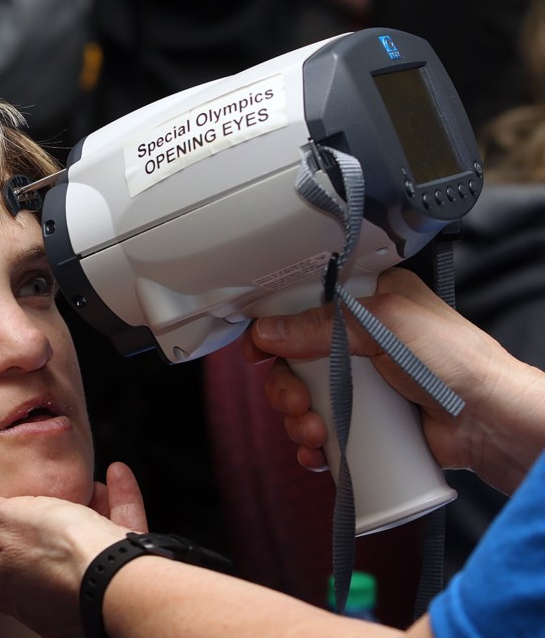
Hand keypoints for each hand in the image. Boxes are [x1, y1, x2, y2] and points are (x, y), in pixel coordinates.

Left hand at [0, 462, 146, 637]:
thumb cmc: (56, 552)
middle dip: (51, 519)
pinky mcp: (119, 581)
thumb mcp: (5, 520)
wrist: (115, 577)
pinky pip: (117, 537)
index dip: (4, 530)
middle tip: (55, 491)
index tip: (13, 507)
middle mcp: (42, 599)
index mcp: (6, 588)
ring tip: (89, 481)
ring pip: (83, 546)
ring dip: (88, 508)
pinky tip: (117, 475)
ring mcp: (81, 594)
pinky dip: (119, 504)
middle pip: (42, 551)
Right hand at [242, 267, 544, 493]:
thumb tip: (268, 332)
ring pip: (304, 399)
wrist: (493, 425)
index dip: (274, 327)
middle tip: (297, 403)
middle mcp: (361, 340)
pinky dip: (312, 445)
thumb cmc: (458, 364)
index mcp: (367, 301)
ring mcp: (362, 384)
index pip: (303, 306)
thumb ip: (323, 324)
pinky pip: (323, 431)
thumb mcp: (385, 324)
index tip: (259, 349)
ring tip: (315, 433)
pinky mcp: (367, 422)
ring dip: (296, 420)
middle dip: (285, 387)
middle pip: (294, 359)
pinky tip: (317, 453)